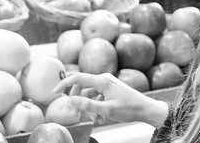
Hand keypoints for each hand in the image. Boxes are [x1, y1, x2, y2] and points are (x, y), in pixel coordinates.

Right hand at [53, 72, 168, 126]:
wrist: (145, 109)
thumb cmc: (128, 109)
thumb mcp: (106, 110)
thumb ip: (87, 105)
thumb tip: (70, 100)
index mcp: (102, 81)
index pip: (78, 78)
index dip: (64, 83)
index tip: (54, 93)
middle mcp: (104, 79)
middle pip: (81, 87)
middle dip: (77, 101)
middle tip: (76, 115)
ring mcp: (107, 83)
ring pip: (89, 94)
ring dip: (88, 107)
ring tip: (95, 120)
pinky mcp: (110, 89)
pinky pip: (97, 96)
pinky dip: (95, 106)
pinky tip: (100, 118)